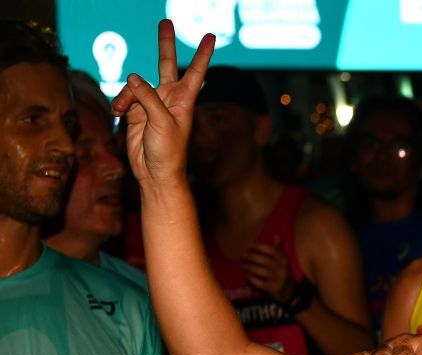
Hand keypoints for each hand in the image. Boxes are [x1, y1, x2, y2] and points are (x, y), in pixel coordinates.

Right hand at [112, 20, 214, 189]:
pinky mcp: (136, 110)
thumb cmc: (168, 152)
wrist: (154, 173)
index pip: (196, 71)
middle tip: (166, 21)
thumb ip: (148, 97)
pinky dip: (119, 102)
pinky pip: (124, 96)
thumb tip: (133, 76)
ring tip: (122, 110)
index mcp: (184, 100)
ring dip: (126, 95)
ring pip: (135, 84)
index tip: (211, 37)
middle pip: (167, 64)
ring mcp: (152, 102)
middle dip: (165, 44)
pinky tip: (118, 113)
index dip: (202, 54)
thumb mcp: (162, 123)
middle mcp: (169, 97)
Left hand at [244, 238, 294, 302]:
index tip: (249, 245)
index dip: (259, 246)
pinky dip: (252, 279)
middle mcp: (282, 269)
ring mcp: (278, 279)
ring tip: (245, 265)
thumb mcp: (282, 261)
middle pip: (265, 260)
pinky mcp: (273, 288)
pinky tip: (248, 276)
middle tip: (243, 255)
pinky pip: (260, 283)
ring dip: (251, 267)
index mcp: (284, 260)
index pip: (272, 250)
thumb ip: (278, 249)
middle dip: (252, 256)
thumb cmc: (281, 272)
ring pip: (262, 271)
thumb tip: (276, 236)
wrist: (288, 291)